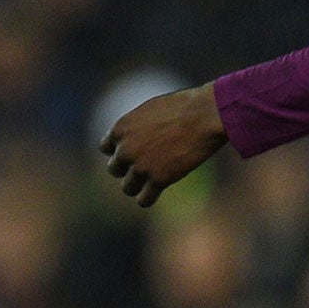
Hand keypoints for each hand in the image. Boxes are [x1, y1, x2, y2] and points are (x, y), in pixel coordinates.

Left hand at [99, 83, 227, 206]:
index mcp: (120, 129)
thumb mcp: (149, 110)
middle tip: (145, 166)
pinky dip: (147, 199)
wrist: (203, 116)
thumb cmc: (182, 107)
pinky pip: (144, 200)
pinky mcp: (159, 180)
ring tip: (150, 183)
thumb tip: (139, 135)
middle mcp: (125, 150)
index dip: (119, 150)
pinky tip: (155, 194)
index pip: (105, 148)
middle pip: (114, 169)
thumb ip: (138, 126)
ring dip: (136, 186)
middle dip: (127, 169)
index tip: (133, 152)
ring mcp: (141, 167)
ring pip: (127, 187)